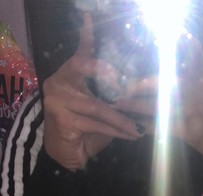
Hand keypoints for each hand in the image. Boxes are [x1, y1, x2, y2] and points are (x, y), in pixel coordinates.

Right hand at [42, 14, 141, 170]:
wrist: (66, 156)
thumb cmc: (85, 131)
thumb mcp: (98, 108)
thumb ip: (110, 94)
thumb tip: (139, 86)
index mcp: (66, 75)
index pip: (80, 53)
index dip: (87, 38)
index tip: (97, 29)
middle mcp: (58, 83)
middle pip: (85, 67)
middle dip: (110, 74)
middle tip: (133, 85)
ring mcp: (58, 101)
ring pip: (98, 106)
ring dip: (123, 118)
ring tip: (140, 125)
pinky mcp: (64, 121)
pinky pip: (97, 124)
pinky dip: (117, 130)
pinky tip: (132, 134)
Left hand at [113, 35, 202, 161]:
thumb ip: (194, 61)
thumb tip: (177, 43)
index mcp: (201, 72)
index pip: (182, 53)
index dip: (161, 51)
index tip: (138, 52)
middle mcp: (198, 88)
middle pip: (162, 83)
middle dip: (138, 85)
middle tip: (120, 85)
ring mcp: (194, 110)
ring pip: (158, 106)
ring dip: (135, 106)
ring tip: (119, 103)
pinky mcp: (190, 130)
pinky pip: (162, 127)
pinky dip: (146, 126)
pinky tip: (134, 126)